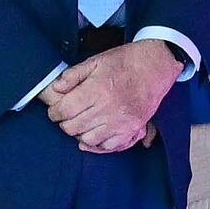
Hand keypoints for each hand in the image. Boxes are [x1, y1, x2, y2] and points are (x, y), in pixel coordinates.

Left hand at [42, 38, 182, 152]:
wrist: (155, 66)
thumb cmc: (124, 62)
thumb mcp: (95, 61)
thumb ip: (72, 75)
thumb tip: (55, 89)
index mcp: (97, 90)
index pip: (65, 111)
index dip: (54, 112)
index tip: (55, 111)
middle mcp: (108, 108)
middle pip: (73, 127)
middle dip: (65, 122)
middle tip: (67, 116)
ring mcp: (122, 121)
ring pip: (88, 139)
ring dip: (81, 133)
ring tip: (82, 123)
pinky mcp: (132, 129)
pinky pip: (109, 146)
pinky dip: (99, 143)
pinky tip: (95, 134)